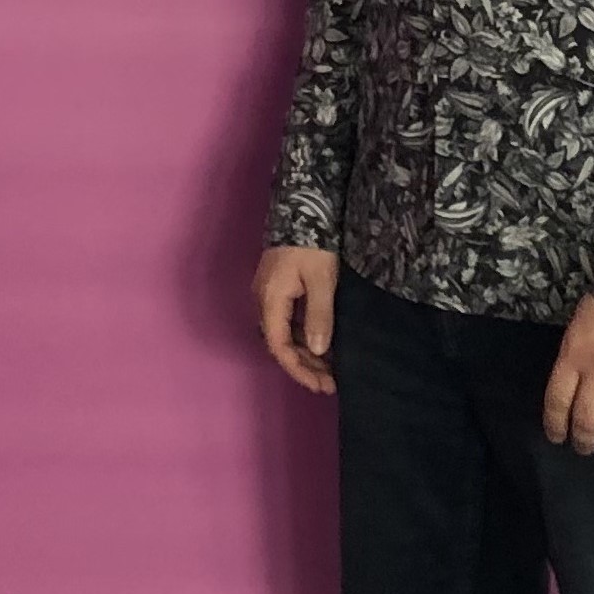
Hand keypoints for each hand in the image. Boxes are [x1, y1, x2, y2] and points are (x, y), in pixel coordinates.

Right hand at [255, 245, 339, 395]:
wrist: (302, 209)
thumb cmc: (313, 245)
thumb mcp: (322, 281)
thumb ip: (318, 317)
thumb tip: (318, 352)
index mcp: (270, 301)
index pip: (279, 346)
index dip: (299, 369)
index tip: (321, 385)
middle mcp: (264, 301)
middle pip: (280, 343)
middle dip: (304, 366)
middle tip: (330, 384)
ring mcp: (269, 294)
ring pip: (284, 334)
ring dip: (304, 353)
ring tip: (329, 370)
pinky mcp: (277, 288)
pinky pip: (287, 322)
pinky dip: (303, 337)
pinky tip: (321, 344)